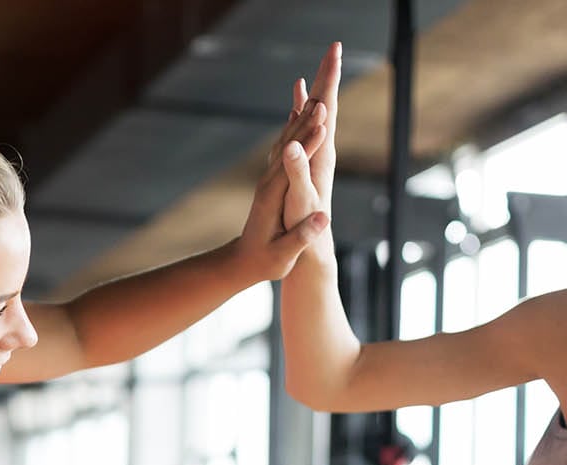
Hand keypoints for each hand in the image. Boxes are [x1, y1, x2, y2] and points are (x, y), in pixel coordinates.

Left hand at [232, 73, 330, 281]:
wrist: (242, 262)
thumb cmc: (264, 262)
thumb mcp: (283, 255)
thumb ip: (301, 236)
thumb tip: (323, 218)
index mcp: (272, 199)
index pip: (292, 167)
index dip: (307, 147)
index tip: (323, 128)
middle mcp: (268, 184)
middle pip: (289, 148)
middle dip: (306, 125)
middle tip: (324, 101)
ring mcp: (268, 180)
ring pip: (286, 144)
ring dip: (301, 122)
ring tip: (318, 100)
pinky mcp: (272, 181)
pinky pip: (284, 150)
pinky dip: (294, 131)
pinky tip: (300, 116)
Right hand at [286, 42, 342, 228]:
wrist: (310, 254)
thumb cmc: (304, 230)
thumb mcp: (299, 201)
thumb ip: (297, 172)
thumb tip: (292, 145)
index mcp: (320, 157)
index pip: (328, 110)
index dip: (329, 81)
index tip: (333, 53)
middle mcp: (321, 154)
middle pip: (327, 107)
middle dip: (328, 77)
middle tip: (333, 46)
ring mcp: (314, 161)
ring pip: (315, 118)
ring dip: (315, 93)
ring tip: (313, 71)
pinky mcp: (305, 168)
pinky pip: (303, 133)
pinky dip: (299, 115)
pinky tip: (297, 108)